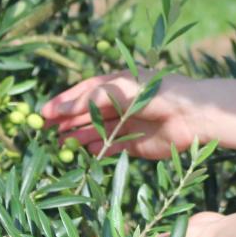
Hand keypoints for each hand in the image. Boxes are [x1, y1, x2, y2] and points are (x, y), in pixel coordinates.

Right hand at [41, 67, 207, 159]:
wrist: (192, 115)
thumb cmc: (155, 94)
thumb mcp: (118, 91)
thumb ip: (88, 101)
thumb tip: (58, 109)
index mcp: (116, 84)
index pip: (83, 93)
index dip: (63, 102)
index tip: (43, 112)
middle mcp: (120, 104)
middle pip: (87, 113)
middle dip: (67, 120)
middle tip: (44, 130)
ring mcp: (127, 124)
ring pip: (96, 131)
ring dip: (78, 136)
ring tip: (59, 143)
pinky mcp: (135, 144)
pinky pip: (110, 147)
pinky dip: (96, 149)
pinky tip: (82, 152)